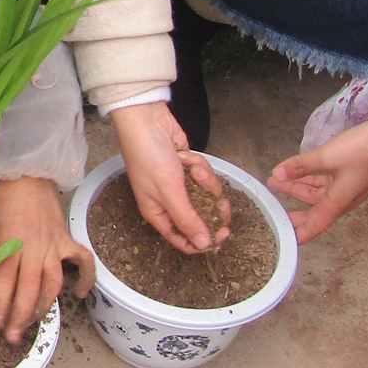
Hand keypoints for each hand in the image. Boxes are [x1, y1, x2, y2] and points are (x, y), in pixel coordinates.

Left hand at [0, 177, 91, 343]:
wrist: (28, 173)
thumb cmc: (1, 198)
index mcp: (11, 245)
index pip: (3, 283)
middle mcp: (35, 250)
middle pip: (29, 290)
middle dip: (18, 316)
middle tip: (10, 338)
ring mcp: (55, 247)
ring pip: (53, 284)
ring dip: (43, 307)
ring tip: (32, 324)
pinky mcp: (68, 241)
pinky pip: (83, 261)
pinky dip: (87, 278)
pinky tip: (80, 295)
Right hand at [111, 102, 229, 254]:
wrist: (146, 122)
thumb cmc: (150, 159)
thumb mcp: (169, 192)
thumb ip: (188, 220)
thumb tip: (203, 246)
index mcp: (158, 214)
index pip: (182, 240)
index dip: (201, 242)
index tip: (221, 236)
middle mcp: (169, 202)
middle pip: (200, 218)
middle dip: (211, 209)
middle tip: (222, 205)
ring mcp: (180, 185)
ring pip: (205, 194)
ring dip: (203, 180)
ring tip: (192, 167)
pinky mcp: (188, 169)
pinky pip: (203, 175)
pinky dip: (198, 165)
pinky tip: (188, 157)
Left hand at [267, 99, 367, 241]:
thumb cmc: (364, 148)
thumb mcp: (328, 156)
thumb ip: (300, 166)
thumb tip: (276, 175)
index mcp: (340, 201)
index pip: (316, 224)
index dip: (300, 234)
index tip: (283, 239)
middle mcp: (345, 197)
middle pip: (315, 208)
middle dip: (294, 207)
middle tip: (272, 207)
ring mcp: (350, 184)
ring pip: (319, 191)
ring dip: (299, 186)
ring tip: (277, 180)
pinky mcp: (352, 171)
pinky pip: (326, 180)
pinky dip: (311, 177)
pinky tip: (298, 170)